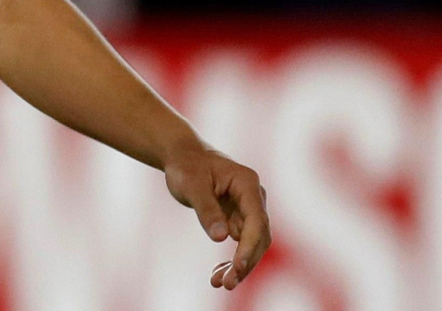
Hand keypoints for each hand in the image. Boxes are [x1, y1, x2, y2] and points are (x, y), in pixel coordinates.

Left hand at [163, 144, 270, 289]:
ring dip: (238, 265)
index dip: (249, 246)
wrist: (182, 156)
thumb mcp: (191, 185)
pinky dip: (231, 258)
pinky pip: (241, 242)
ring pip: (251, 243)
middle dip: (245, 262)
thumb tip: (222, 237)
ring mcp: (248, 207)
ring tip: (218, 283)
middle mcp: (254, 197)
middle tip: (226, 284)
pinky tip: (218, 273)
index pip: (256, 220)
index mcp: (247, 183)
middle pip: (259, 236)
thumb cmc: (186, 166)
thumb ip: (206, 209)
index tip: (238, 267)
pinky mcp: (239, 217)